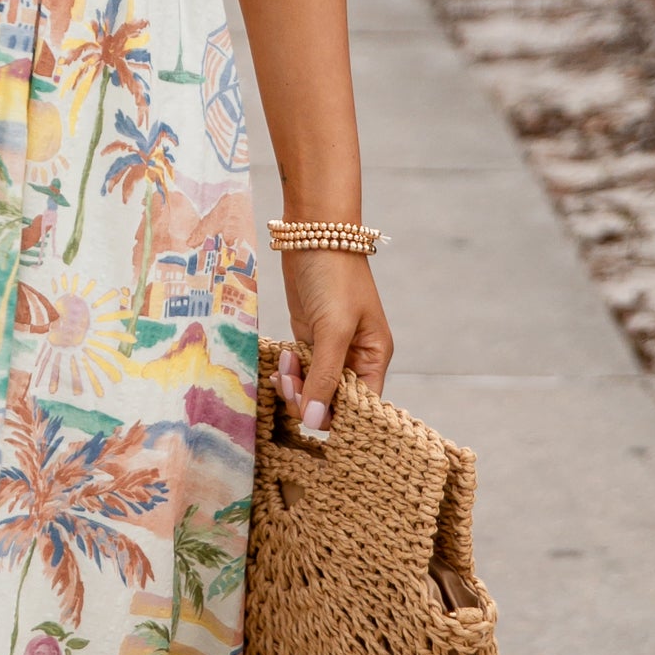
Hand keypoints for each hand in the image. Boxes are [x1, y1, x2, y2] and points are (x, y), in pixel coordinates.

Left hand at [273, 246, 393, 435]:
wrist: (312, 234)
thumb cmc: (334, 276)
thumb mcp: (333, 329)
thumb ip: (324, 376)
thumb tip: (315, 419)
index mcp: (374, 356)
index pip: (362, 405)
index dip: (338, 416)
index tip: (311, 414)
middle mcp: (355, 357)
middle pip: (334, 400)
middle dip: (310, 399)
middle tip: (290, 384)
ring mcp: (330, 348)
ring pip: (313, 387)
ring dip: (295, 385)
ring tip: (284, 366)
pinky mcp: (308, 338)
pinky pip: (300, 370)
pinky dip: (289, 373)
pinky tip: (280, 363)